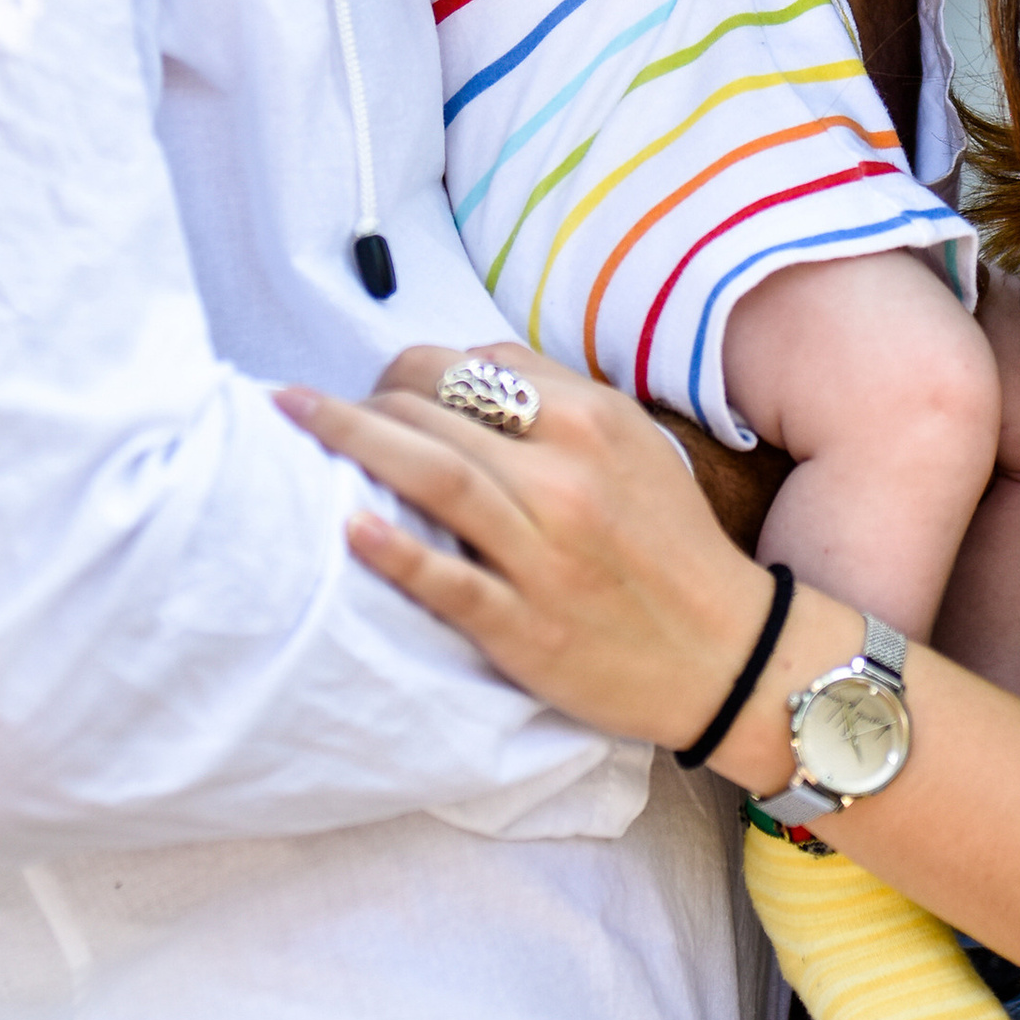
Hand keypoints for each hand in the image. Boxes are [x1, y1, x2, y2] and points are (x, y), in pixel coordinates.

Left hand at [276, 347, 779, 751]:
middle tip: (314, 413)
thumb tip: (463, 366)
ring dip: (354, 442)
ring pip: (435, 478)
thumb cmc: (667, 545)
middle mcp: (565, 476)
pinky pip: (449, 581)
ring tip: (293, 422)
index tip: (377, 388)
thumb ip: (555, 399)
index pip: (470, 366)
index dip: (406, 369)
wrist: (726, 653)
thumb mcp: (632, 446)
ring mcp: (543, 553)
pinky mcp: (525, 624)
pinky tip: (348, 527)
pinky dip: (396, 552)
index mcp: (591, 420)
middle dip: (364, 401)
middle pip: (437, 412)